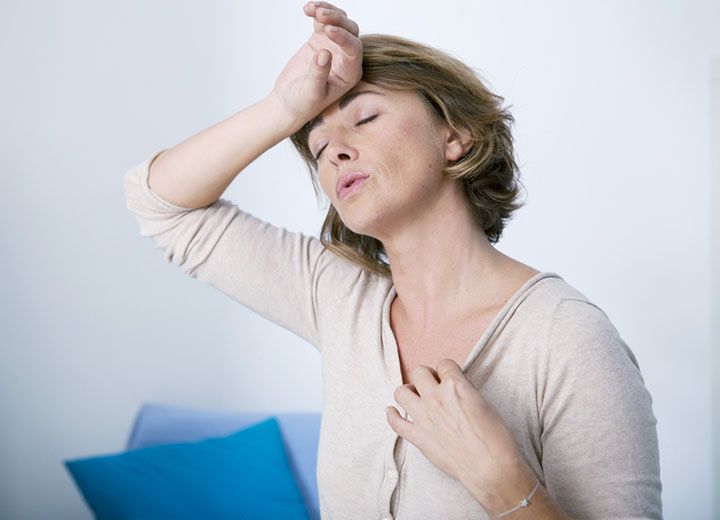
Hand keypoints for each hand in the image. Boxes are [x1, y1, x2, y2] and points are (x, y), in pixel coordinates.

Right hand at [269, 1, 362, 130]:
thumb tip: (324, 54)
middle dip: (336, 20)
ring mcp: (334, 47)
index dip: (343, 37)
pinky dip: (317, 11)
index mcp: (350, 73)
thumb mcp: (311, 93)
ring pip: (339, 22)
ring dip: (327, 12)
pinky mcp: (321, 40)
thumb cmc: (302, 104)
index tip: (327, 30)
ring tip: (311, 9)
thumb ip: (319, 74)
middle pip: (350, 31)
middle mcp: (346, 58)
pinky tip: (307, 9)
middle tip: (319, 15)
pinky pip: (323, 21)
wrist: (288, 103)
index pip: (354, 49)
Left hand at [386, 359, 534, 506]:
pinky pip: (395, 422)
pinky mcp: (417, 436)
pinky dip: (392, 415)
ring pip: (401, 392)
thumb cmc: (494, 439)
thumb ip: (465, 391)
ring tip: (414, 395)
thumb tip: (455, 388)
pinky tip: (393, 411)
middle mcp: (436, 397)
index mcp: (455, 386)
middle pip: (419, 372)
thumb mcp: (484, 403)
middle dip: (426, 376)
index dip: (447, 369)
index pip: (444, 364)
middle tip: (432, 384)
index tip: (448, 375)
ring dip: (408, 391)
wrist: (489, 468)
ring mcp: (423, 417)